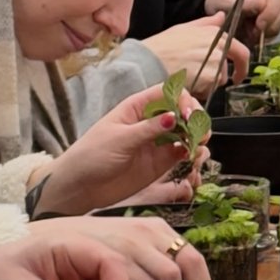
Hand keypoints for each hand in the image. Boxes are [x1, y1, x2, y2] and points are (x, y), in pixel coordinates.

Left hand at [34, 87, 195, 216]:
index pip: (168, 93)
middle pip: (182, 111)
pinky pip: (183, 152)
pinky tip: (192, 157)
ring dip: (197, 136)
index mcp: (136, 108)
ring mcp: (157, 142)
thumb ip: (148, 130)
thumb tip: (173, 117)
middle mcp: (150, 122)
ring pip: (187, 132)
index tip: (188, 115)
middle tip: (199, 133)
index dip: (183, 100)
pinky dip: (193, 153)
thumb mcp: (119, 140)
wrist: (80, 187)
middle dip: (195, 118)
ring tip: (198, 146)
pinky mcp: (161, 162)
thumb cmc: (91, 156)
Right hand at [143, 17, 251, 87]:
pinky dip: (200, 91)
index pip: (240, 51)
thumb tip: (221, 16)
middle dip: (220, 77)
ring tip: (188, 78)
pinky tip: (187, 84)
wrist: (148, 62)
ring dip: (207, 84)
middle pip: (228, 68)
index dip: (242, 65)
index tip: (238, 73)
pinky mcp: (210, 77)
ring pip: (218, 80)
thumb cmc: (161, 46)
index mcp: (213, 33)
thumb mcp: (184, 28)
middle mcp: (218, 45)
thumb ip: (206, 24)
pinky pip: (210, 89)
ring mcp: (216, 61)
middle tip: (210, 84)